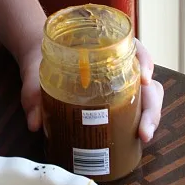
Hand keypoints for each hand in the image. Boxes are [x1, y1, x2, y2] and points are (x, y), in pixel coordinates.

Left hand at [19, 38, 163, 142]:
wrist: (37, 61)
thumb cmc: (42, 59)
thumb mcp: (35, 73)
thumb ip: (33, 95)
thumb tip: (34, 124)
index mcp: (105, 47)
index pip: (135, 48)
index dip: (145, 61)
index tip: (144, 78)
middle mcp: (119, 65)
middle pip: (147, 80)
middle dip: (151, 105)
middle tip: (143, 129)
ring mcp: (121, 83)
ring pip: (147, 97)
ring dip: (150, 117)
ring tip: (143, 136)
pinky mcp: (117, 99)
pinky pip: (136, 108)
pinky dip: (140, 122)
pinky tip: (137, 137)